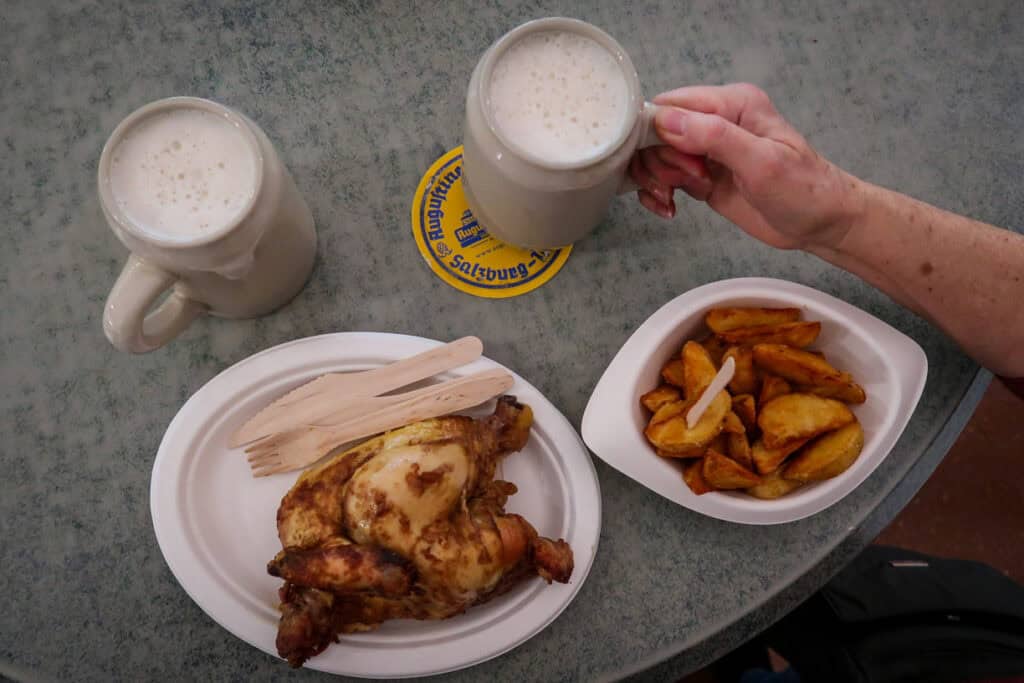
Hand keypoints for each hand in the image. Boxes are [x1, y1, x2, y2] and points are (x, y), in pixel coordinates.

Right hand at [629, 83, 860, 250]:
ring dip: (654, 179)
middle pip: (655, 131)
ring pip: (653, 155)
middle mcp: (714, 122)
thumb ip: (713, 136)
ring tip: (672, 200)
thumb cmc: (803, 189)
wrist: (820, 224)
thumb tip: (664, 120)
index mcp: (731, 104)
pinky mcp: (698, 176)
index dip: (659, 133)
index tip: (681, 165)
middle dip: (659, 161)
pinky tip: (668, 208)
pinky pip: (660, 177)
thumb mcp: (761, 162)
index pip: (671, 104)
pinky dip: (655, 193)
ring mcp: (705, 150)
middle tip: (686, 183)